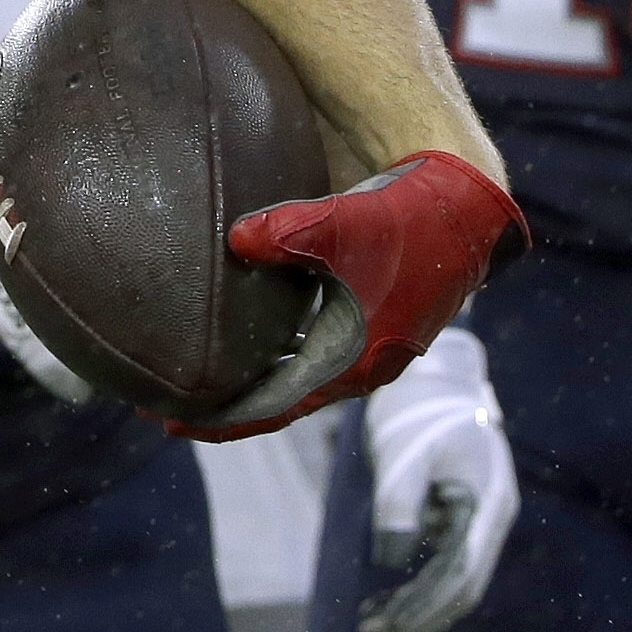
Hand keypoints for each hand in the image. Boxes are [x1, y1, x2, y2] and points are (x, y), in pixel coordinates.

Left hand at [183, 152, 524, 439]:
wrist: (463, 207)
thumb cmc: (408, 221)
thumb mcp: (343, 224)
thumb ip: (286, 232)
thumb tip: (236, 240)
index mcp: (353, 362)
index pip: (276, 407)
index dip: (224, 417)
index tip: (172, 424)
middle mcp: (359, 364)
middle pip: (281, 398)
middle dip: (227, 404)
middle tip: (168, 405)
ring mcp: (365, 342)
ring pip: (295, 374)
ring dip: (250, 378)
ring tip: (198, 375)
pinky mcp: (367, 317)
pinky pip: (309, 347)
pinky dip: (273, 348)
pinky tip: (244, 335)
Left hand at [355, 326, 518, 631]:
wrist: (436, 373)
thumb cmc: (418, 407)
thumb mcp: (403, 452)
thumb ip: (399, 503)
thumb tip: (390, 560)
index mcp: (488, 504)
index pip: (461, 576)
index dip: (425, 609)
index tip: (387, 627)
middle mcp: (491, 518)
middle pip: (461, 587)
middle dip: (419, 617)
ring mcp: (479, 518)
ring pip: (454, 579)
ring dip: (416, 606)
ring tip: (369, 625)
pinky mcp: (461, 515)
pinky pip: (445, 563)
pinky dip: (418, 584)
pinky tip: (384, 598)